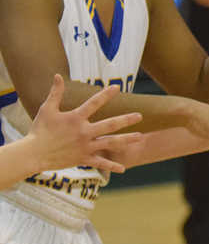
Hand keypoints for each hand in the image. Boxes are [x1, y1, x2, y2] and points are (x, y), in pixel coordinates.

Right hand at [26, 75, 142, 173]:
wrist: (32, 154)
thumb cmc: (39, 130)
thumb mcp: (46, 109)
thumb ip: (55, 92)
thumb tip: (56, 75)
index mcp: (75, 119)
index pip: (93, 104)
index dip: (105, 95)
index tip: (117, 87)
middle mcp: (83, 132)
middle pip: (109, 125)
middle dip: (126, 120)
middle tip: (140, 116)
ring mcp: (85, 147)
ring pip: (110, 143)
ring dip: (126, 140)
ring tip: (140, 137)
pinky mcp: (83, 158)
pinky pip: (100, 163)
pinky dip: (112, 166)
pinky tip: (123, 168)